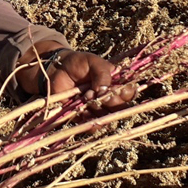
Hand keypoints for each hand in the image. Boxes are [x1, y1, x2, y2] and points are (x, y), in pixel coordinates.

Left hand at [17, 42, 137, 114]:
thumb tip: (105, 92)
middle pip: (121, 108)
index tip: (113, 87)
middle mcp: (110, 98)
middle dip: (110, 101)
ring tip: (86, 96)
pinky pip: (92, 125)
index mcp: (117, 83)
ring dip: (97, 108)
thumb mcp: (93, 62)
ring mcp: (98, 108)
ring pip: (107, 117)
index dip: (125, 93)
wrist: (57, 69)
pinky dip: (88, 119)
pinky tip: (81, 107)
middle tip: (96, 92)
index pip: (130, 93)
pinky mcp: (85, 116)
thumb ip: (102, 74)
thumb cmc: (78, 63)